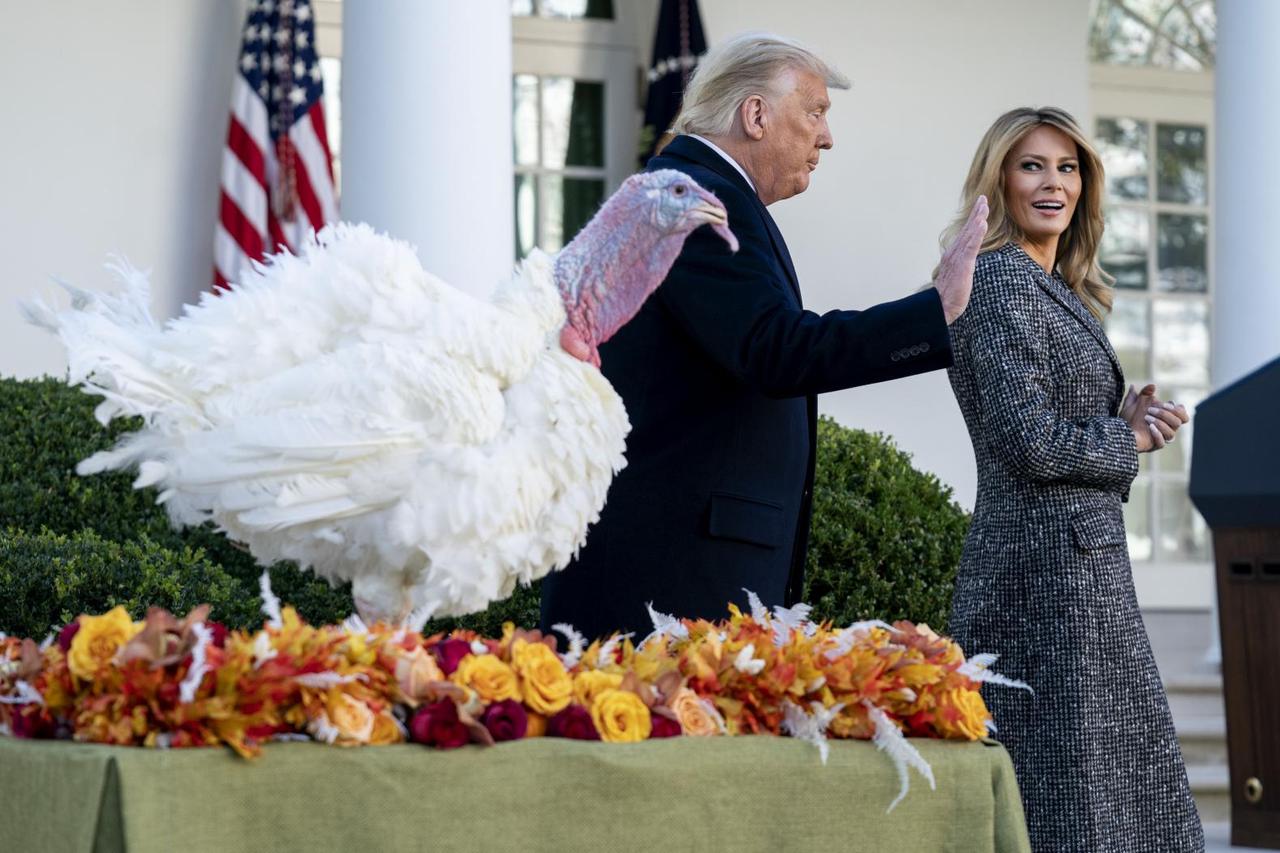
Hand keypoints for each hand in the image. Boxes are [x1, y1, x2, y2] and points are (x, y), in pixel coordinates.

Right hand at [934, 195, 988, 324]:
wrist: (940, 306)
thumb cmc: (947, 295)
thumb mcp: (955, 277)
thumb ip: (960, 267)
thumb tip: (964, 264)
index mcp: (953, 255)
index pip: (966, 234)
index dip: (973, 219)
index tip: (980, 206)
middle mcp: (954, 253)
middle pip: (967, 229)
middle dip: (976, 213)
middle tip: (983, 199)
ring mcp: (958, 257)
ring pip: (969, 234)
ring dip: (977, 218)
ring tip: (984, 206)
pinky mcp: (963, 264)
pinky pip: (971, 246)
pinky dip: (976, 233)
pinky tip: (981, 223)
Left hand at [1122, 384, 1189, 451]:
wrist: (1118, 431)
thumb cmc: (1128, 418)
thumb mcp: (1134, 403)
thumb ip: (1143, 394)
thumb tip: (1152, 385)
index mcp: (1166, 418)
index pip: (1183, 415)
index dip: (1178, 409)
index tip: (1167, 403)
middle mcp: (1167, 428)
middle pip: (1179, 422)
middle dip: (1166, 414)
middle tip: (1151, 409)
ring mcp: (1161, 438)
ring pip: (1172, 433)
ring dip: (1160, 423)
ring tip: (1146, 417)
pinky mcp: (1154, 446)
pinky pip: (1162, 443)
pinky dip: (1157, 434)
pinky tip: (1150, 427)